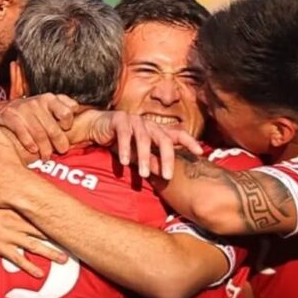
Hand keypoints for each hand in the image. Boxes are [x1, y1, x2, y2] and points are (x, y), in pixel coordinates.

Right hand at [0, 94, 78, 158]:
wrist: (6, 110)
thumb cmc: (33, 112)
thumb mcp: (49, 106)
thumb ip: (63, 109)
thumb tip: (80, 113)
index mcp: (51, 99)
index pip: (67, 111)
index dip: (68, 123)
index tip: (65, 130)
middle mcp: (38, 102)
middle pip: (53, 128)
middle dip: (59, 143)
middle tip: (61, 151)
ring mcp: (24, 109)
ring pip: (39, 133)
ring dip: (44, 148)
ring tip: (47, 156)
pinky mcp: (11, 116)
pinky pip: (22, 132)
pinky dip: (29, 143)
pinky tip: (33, 150)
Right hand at [0, 201, 67, 279]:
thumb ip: (13, 196)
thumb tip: (25, 191)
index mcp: (18, 208)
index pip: (42, 213)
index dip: (57, 218)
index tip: (71, 221)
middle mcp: (17, 222)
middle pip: (44, 231)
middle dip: (60, 238)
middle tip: (74, 242)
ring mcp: (9, 235)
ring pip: (35, 246)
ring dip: (50, 253)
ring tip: (63, 259)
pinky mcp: (0, 246)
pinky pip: (17, 259)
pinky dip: (29, 267)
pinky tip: (38, 273)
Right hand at [86, 111, 203, 178]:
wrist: (97, 127)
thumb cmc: (121, 142)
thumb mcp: (138, 154)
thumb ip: (152, 161)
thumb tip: (165, 176)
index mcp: (157, 130)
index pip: (178, 134)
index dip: (189, 142)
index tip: (200, 152)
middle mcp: (149, 124)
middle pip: (164, 139)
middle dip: (167, 158)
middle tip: (168, 177)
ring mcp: (135, 120)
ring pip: (144, 139)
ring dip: (144, 158)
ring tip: (144, 174)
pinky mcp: (119, 120)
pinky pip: (124, 135)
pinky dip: (125, 149)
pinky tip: (124, 162)